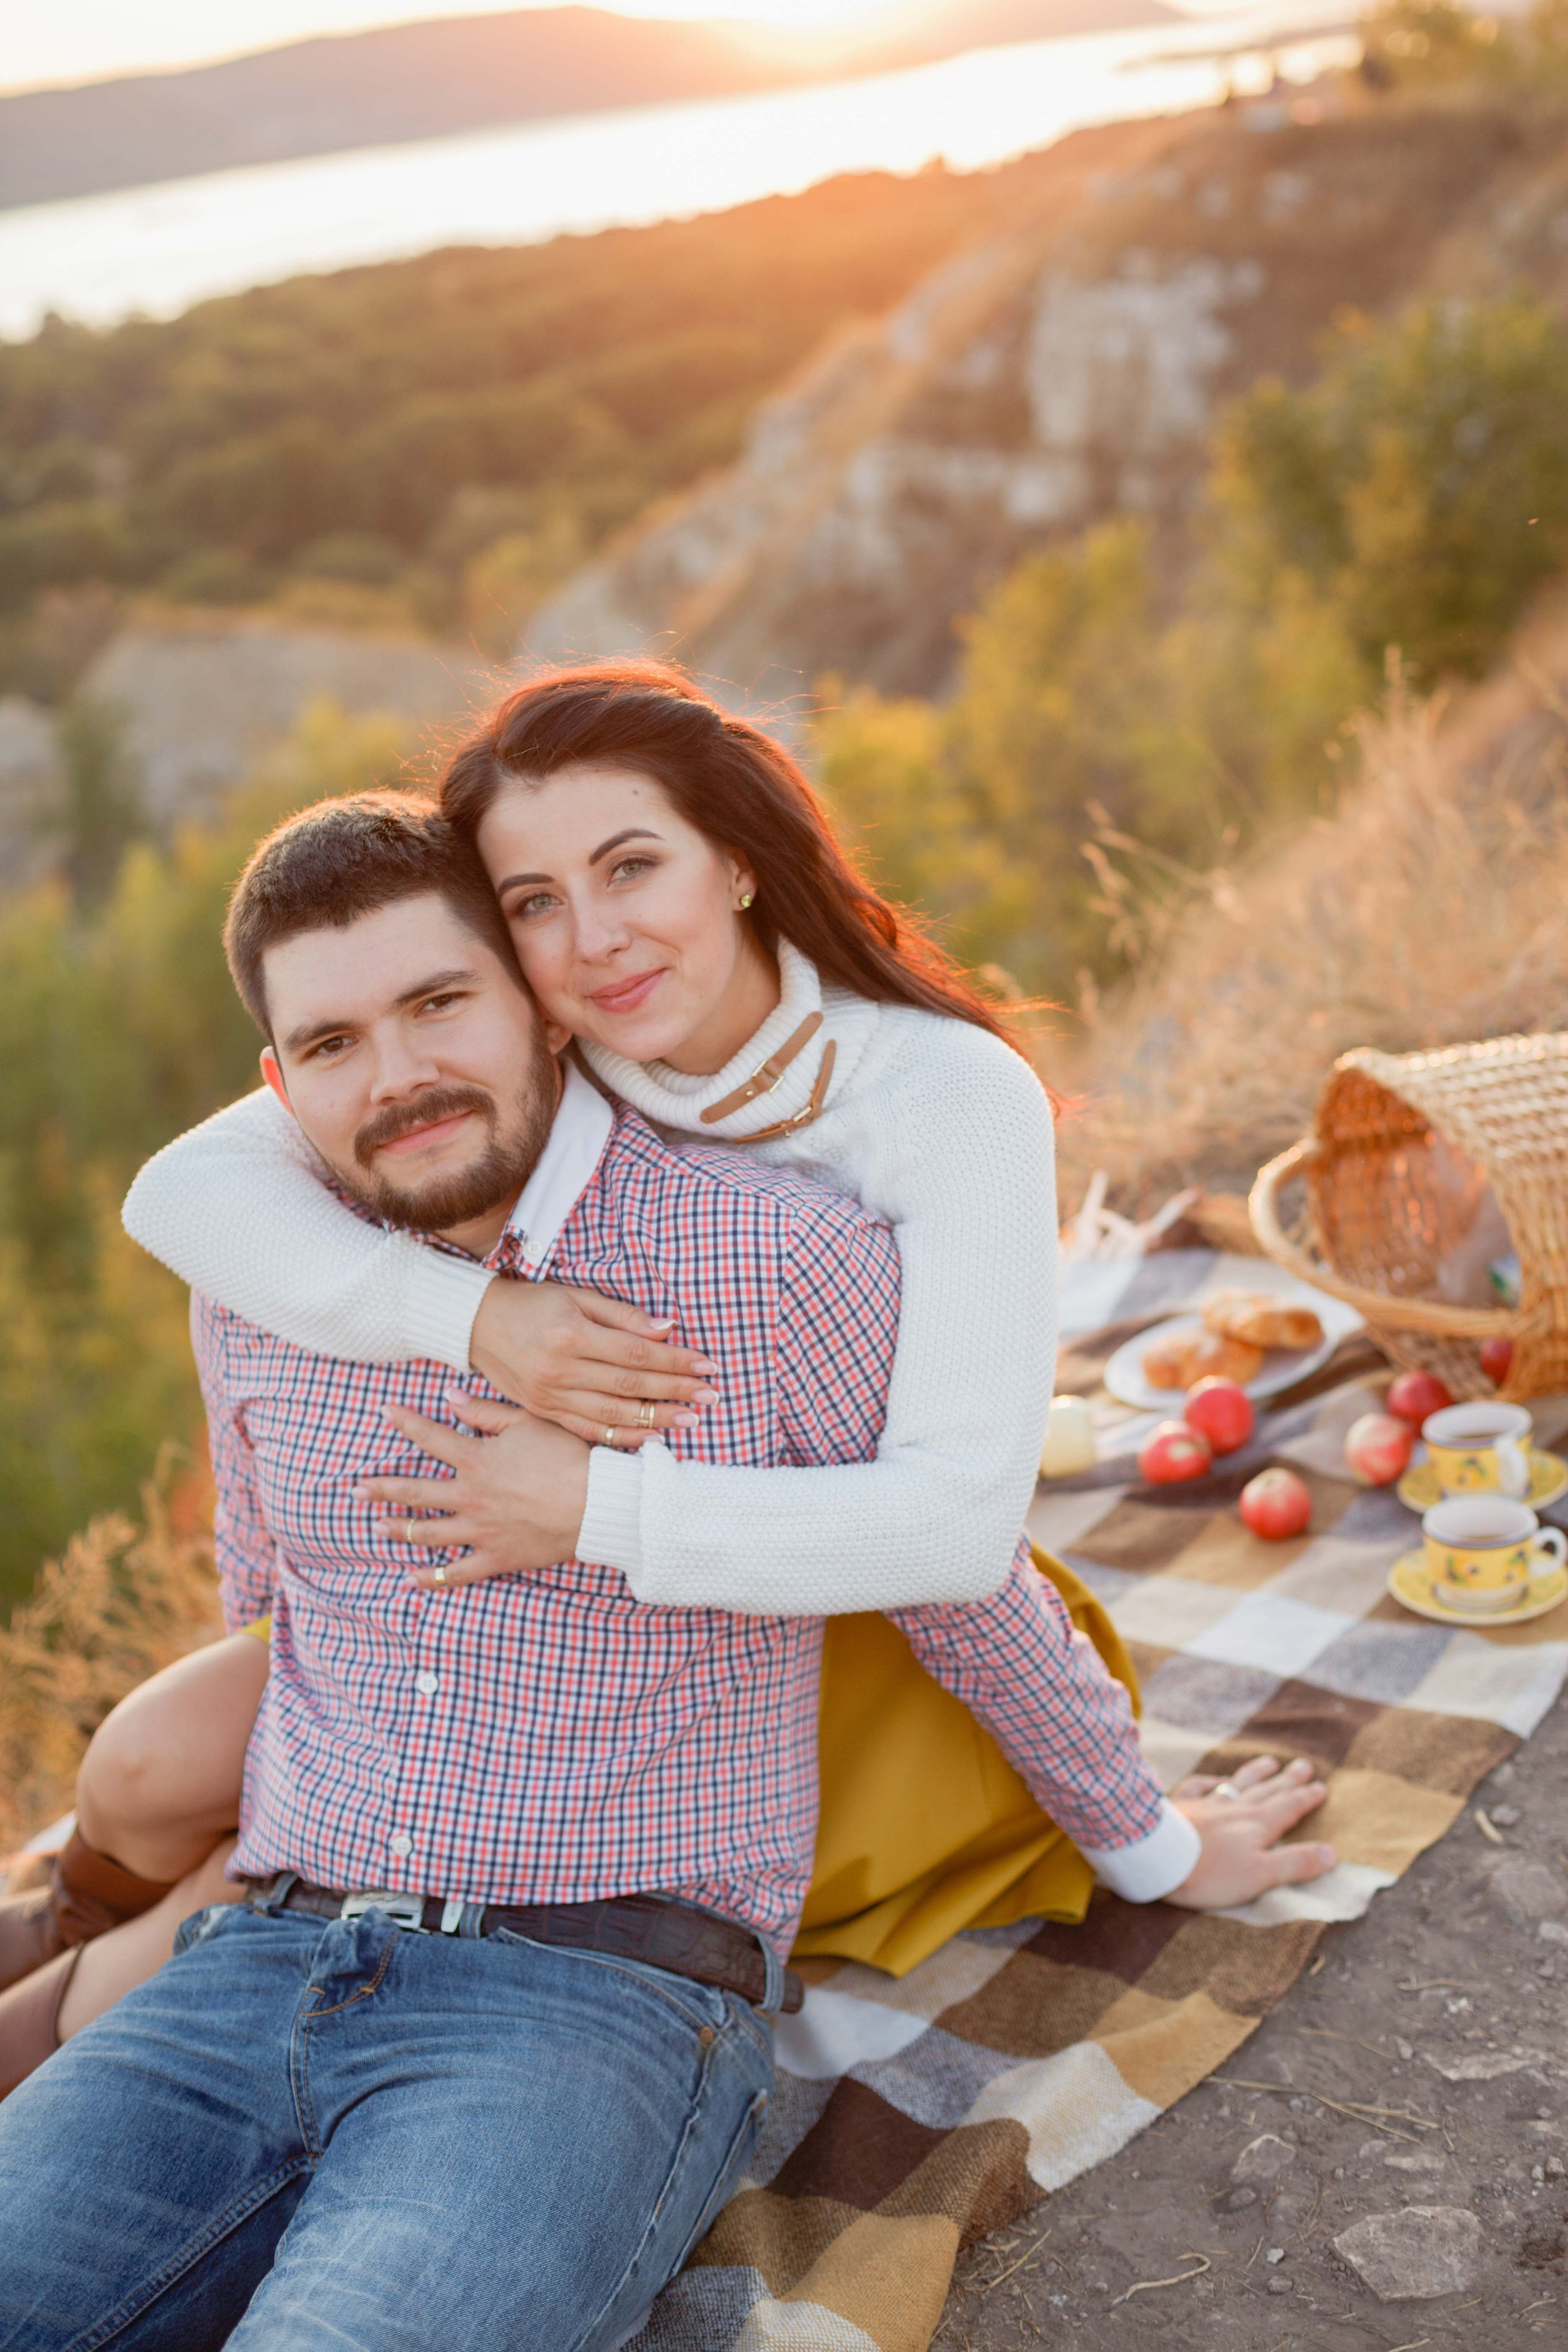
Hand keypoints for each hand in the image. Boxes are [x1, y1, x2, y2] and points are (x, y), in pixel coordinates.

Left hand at [353, 1392, 590, 1587]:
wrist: (597, 1503)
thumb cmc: (567, 1457)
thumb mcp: (529, 1423)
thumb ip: (486, 1412)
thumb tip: (450, 1397)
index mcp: (477, 1460)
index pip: (431, 1437)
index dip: (405, 1423)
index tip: (383, 1411)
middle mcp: (470, 1496)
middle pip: (416, 1491)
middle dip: (383, 1488)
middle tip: (356, 1489)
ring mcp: (480, 1530)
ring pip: (429, 1533)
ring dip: (400, 1528)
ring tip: (378, 1526)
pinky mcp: (496, 1557)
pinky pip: (457, 1572)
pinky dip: (432, 1578)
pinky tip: (412, 1579)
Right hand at [470, 1277, 718, 1448]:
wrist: (476, 1325)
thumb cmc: (532, 1304)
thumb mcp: (576, 1296)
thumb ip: (623, 1316)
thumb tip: (668, 1328)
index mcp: (571, 1335)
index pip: (635, 1353)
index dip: (674, 1361)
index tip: (706, 1365)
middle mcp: (560, 1370)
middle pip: (630, 1386)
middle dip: (675, 1391)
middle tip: (711, 1395)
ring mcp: (551, 1396)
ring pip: (614, 1413)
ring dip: (658, 1418)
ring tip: (692, 1418)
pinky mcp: (545, 1412)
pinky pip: (590, 1430)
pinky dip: (624, 1436)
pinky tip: (653, 1438)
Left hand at [1165, 1754, 1335, 1909]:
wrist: (1159, 1856)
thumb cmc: (1211, 1872)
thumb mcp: (1261, 1875)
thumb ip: (1296, 1863)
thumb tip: (1332, 1853)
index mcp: (1258, 1825)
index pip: (1288, 1808)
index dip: (1306, 1798)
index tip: (1321, 1786)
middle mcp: (1235, 1809)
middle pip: (1267, 1791)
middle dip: (1288, 1780)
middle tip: (1304, 1765)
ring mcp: (1206, 1803)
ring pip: (1237, 1784)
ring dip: (1255, 1773)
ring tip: (1270, 1762)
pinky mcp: (1181, 1805)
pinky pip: (1199, 1786)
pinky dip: (1210, 1780)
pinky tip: (1215, 1779)